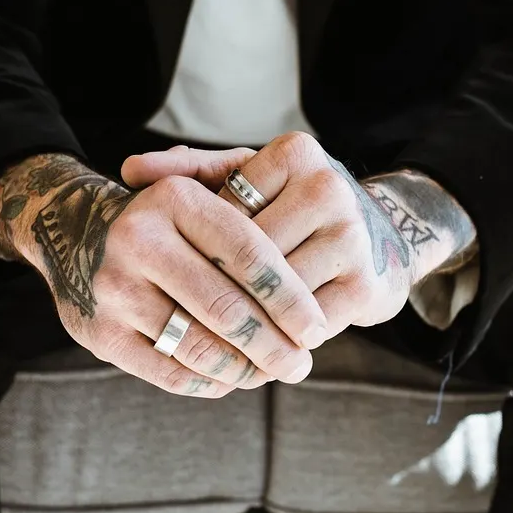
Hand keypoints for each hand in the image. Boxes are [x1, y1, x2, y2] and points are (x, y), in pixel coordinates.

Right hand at [0, 154, 328, 397]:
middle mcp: (138, 239)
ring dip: (245, 369)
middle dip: (274, 345)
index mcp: (175, 199)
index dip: (289, 297)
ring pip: (200, 347)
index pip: (248, 254)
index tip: (316, 327)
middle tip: (301, 364)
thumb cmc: (168, 222)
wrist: (75, 233)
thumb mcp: (203, 194)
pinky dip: (209, 382)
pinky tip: (231, 379)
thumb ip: (256, 226)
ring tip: (271, 373)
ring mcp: (114, 289)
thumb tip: (309, 299)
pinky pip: (170, 372)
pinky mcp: (100, 334)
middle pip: (226, 308)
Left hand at [123, 133, 477, 344]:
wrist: (383, 241)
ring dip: (238, 326)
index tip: (166, 271)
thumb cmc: (295, 210)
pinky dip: (271, 346)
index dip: (194, 246)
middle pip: (245, 255)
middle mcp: (328, 188)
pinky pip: (300, 326)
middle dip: (210, 288)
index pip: (224, 210)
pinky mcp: (365, 286)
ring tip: (199, 342)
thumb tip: (130, 169)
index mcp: (296, 154)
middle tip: (167, 314)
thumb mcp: (251, 180)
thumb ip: (192, 172)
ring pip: (270, 295)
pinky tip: (246, 358)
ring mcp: (351, 238)